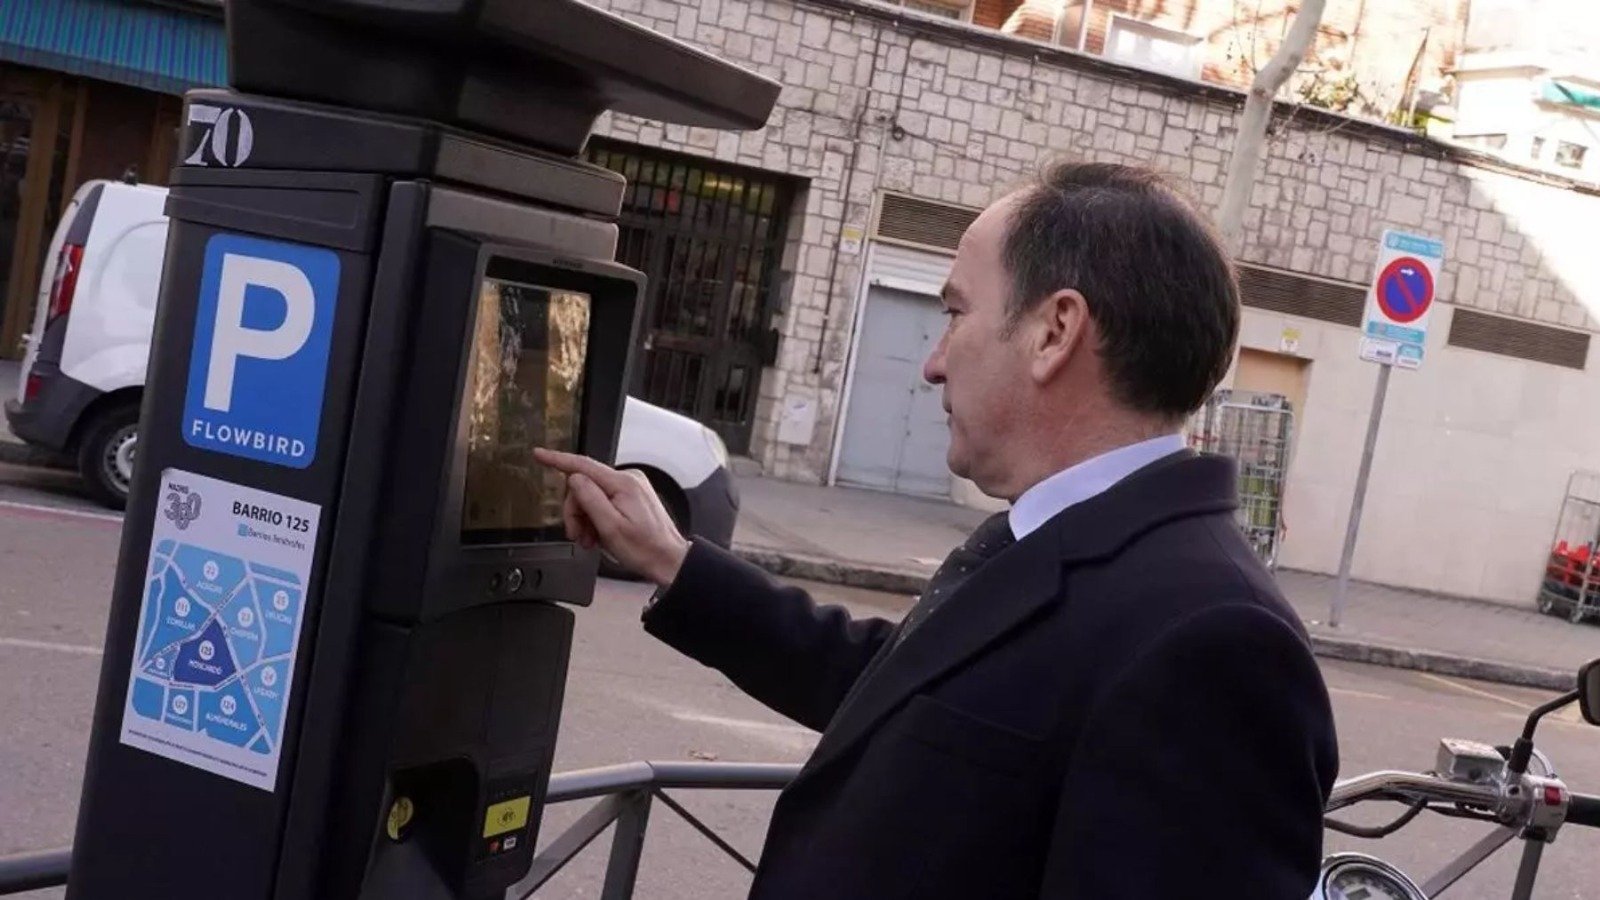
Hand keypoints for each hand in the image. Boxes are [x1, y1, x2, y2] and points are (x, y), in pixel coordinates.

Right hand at [533, 448, 690, 586]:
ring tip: (589, 540)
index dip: (557, 460)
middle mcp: (628, 479)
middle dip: (575, 511)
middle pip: (584, 486)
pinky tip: (597, 535)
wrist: (668, 561)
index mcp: (623, 483)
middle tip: (577, 535)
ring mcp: (630, 487)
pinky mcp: (631, 496)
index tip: (539, 455)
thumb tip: (573, 478)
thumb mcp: (610, 527)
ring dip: (584, 519)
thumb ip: (590, 499)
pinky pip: (603, 501)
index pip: (583, 465)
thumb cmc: (644, 549)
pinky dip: (595, 518)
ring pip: (591, 496)